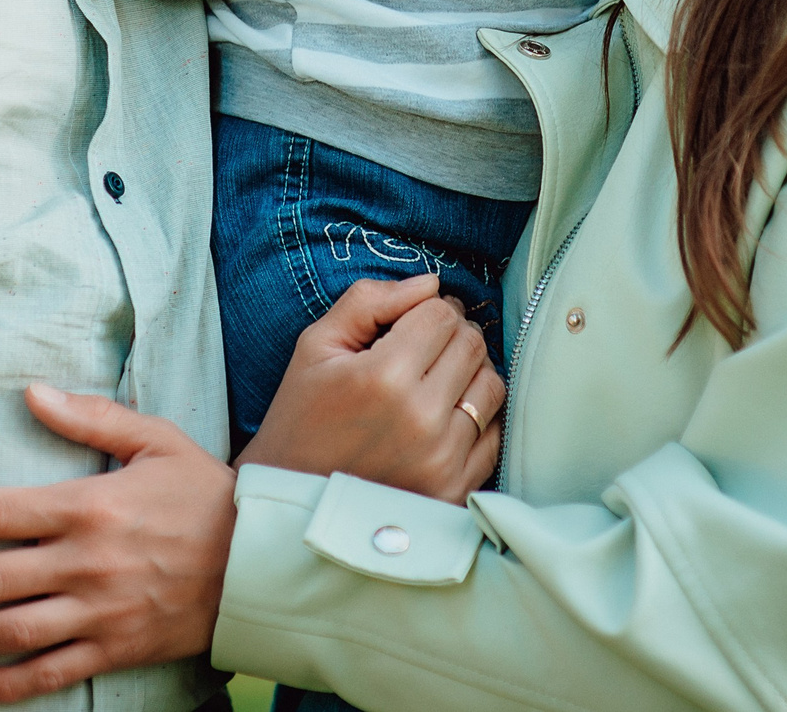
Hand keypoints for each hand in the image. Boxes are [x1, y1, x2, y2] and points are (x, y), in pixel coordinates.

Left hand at [0, 387, 233, 704]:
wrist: (262, 562)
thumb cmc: (204, 494)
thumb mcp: (156, 439)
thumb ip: (91, 416)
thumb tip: (31, 392)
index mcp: (88, 505)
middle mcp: (85, 562)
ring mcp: (98, 611)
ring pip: (7, 631)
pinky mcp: (114, 648)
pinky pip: (49, 673)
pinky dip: (2, 686)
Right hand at [239, 275, 502, 503]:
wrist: (292, 503)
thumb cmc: (300, 418)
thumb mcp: (317, 346)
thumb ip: (369, 301)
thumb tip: (431, 283)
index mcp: (383, 378)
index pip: (441, 315)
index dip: (425, 310)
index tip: (405, 326)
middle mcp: (421, 420)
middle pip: (471, 345)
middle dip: (449, 336)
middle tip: (418, 351)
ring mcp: (443, 460)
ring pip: (490, 385)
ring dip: (468, 374)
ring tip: (432, 383)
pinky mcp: (455, 491)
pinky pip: (494, 434)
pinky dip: (475, 418)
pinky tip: (441, 420)